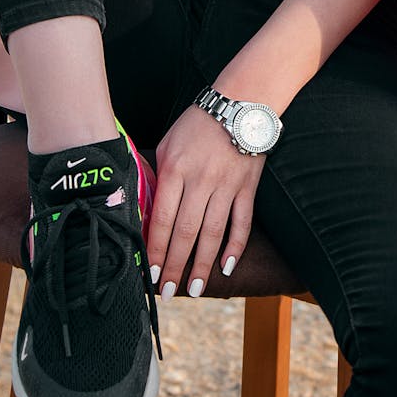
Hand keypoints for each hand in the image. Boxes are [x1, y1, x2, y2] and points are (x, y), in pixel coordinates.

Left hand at [146, 105, 265, 298]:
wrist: (240, 104)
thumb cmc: (197, 124)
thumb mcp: (169, 144)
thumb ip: (159, 176)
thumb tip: (148, 211)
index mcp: (176, 169)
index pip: (163, 219)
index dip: (157, 250)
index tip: (151, 274)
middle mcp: (201, 180)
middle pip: (187, 232)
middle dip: (176, 266)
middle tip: (169, 292)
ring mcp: (226, 185)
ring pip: (213, 233)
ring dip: (203, 264)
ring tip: (196, 289)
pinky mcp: (247, 188)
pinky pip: (241, 223)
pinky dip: (235, 247)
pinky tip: (226, 267)